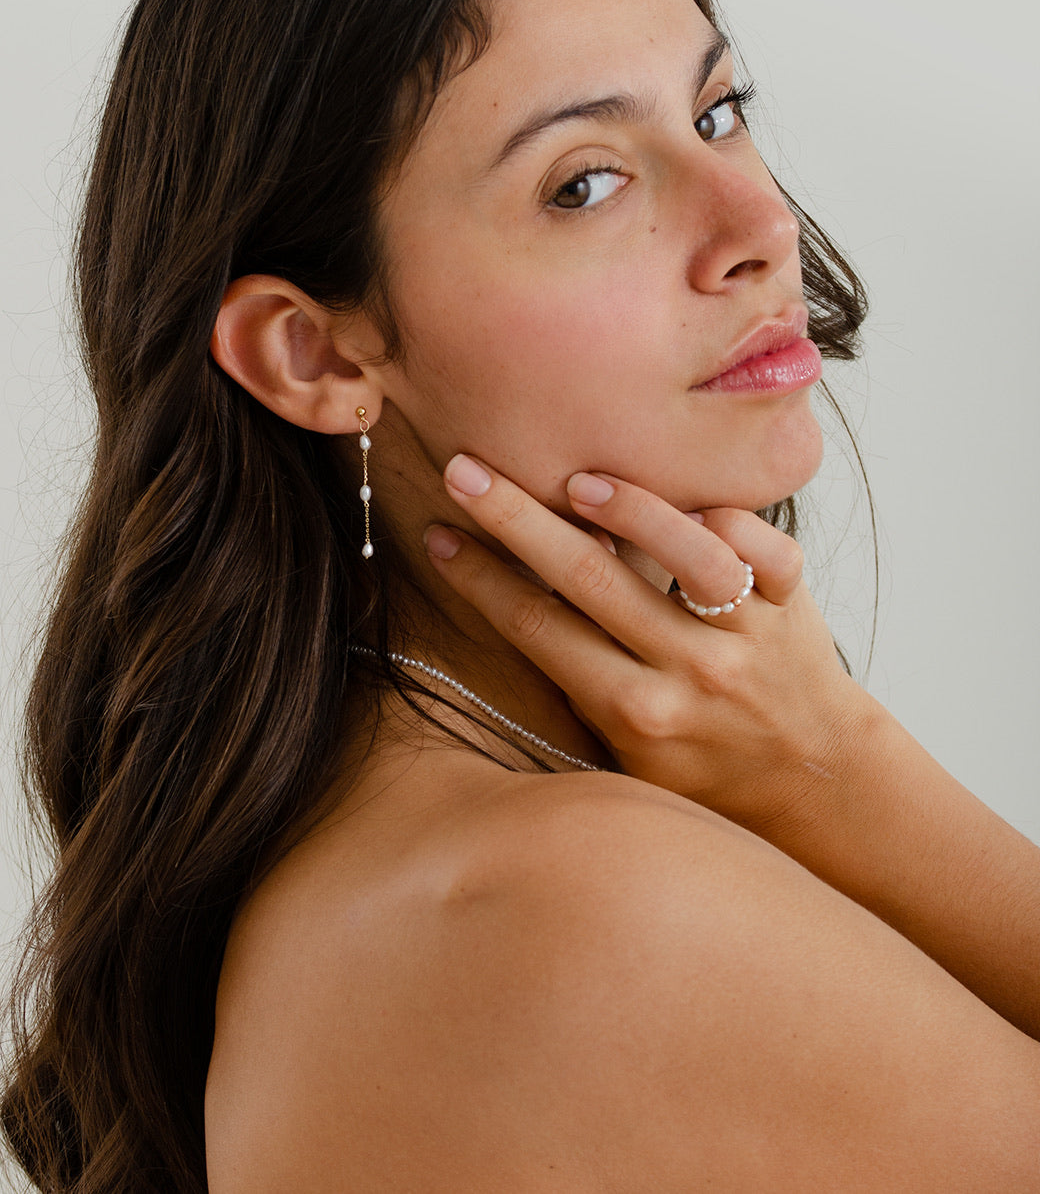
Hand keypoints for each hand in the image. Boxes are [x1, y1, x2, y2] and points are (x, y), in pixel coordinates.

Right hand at [425, 454, 876, 836]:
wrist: (815, 783)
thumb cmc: (703, 762)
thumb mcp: (627, 746)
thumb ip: (581, 676)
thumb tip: (515, 589)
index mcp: (634, 714)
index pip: (538, 628)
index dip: (479, 578)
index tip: (438, 536)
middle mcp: (689, 674)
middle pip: (587, 579)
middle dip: (514, 520)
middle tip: (463, 470)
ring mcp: (746, 637)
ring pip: (687, 554)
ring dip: (631, 511)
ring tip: (580, 482)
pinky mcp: (793, 604)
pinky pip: (764, 546)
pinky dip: (726, 517)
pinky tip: (685, 500)